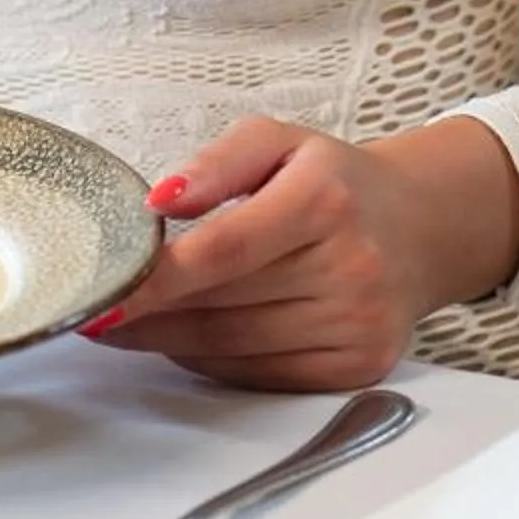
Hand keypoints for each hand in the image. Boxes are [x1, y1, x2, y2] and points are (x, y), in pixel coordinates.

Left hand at [82, 113, 518, 392]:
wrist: (420, 225)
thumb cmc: (334, 181)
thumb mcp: (279, 141)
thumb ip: (217, 161)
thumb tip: (160, 200)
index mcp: (324, 200)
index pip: (225, 249)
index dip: (159, 279)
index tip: (104, 292)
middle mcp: (349, 267)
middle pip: (224, 306)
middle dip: (150, 314)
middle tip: (97, 309)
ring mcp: (358, 325)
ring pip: (236, 349)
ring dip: (171, 343)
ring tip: (129, 325)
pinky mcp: (359, 367)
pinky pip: (263, 378)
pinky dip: (213, 363)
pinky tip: (185, 341)